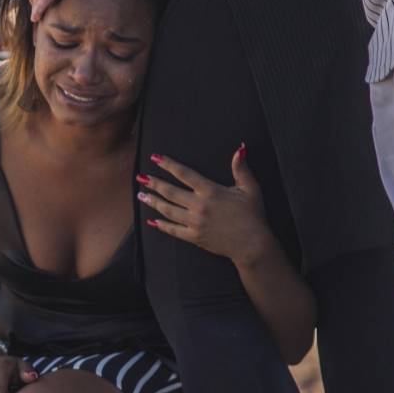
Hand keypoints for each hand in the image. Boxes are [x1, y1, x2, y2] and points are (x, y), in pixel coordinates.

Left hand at [138, 146, 275, 264]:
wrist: (252, 244)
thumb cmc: (253, 215)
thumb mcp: (250, 189)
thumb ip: (241, 169)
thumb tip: (240, 148)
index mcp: (211, 192)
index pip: (185, 174)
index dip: (168, 165)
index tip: (155, 158)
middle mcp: (199, 206)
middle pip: (170, 192)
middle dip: (154, 183)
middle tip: (141, 177)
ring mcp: (195, 223)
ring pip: (168, 210)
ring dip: (153, 202)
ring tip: (141, 195)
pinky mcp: (194, 237)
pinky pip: (173, 230)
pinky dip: (162, 225)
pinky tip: (152, 221)